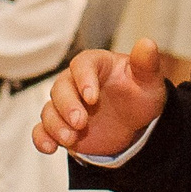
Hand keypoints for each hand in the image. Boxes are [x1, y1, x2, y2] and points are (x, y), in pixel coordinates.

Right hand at [32, 41, 167, 156]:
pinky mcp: (61, 125)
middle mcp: (75, 82)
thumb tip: (147, 43)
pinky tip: (50, 147)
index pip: (82, 65)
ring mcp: (66, 105)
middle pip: (60, 88)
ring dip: (56, 125)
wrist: (133, 121)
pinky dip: (42, 138)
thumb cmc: (139, 93)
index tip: (92, 98)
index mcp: (95, 65)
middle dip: (67, 106)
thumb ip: (146, 62)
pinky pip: (42, 130)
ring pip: (49, 110)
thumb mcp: (148, 79)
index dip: (84, 79)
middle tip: (80, 123)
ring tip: (71, 139)